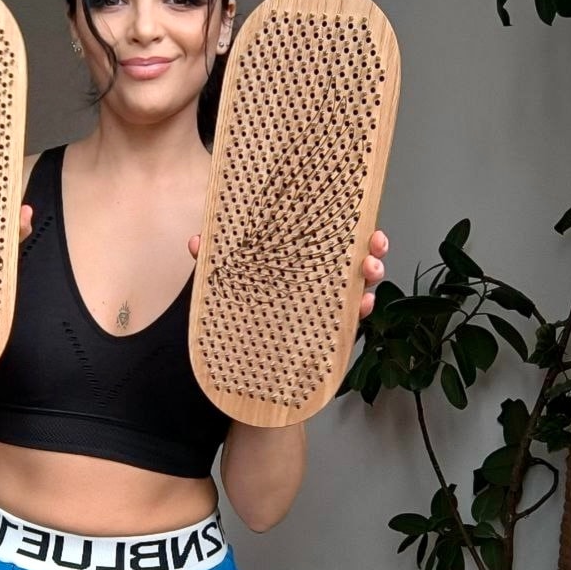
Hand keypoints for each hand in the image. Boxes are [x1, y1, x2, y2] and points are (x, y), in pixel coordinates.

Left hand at [187, 229, 388, 318]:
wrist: (244, 358)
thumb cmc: (244, 307)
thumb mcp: (229, 279)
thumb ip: (214, 261)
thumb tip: (196, 242)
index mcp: (299, 261)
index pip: (326, 236)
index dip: (345, 223)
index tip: (357, 211)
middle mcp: (318, 280)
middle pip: (352, 256)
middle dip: (371, 246)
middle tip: (374, 240)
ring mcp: (326, 305)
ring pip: (359, 284)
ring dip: (371, 273)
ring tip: (370, 270)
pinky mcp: (329, 330)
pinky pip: (351, 318)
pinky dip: (361, 309)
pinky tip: (362, 305)